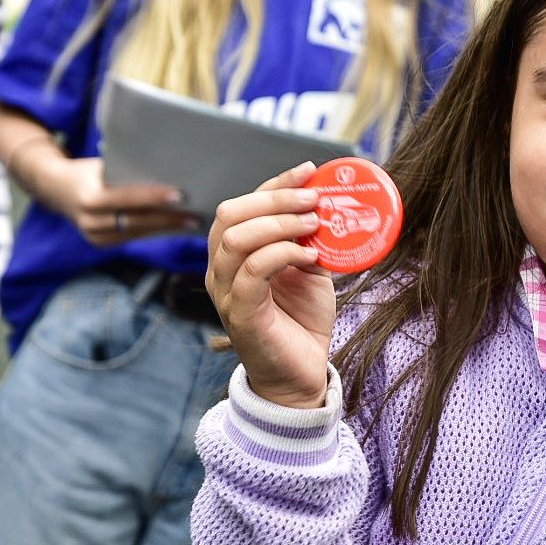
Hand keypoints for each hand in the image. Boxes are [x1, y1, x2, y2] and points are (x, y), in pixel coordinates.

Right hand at [21, 149, 196, 245]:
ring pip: (137, 232)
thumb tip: (166, 172)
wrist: (56, 189)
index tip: (180, 196)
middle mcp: (90, 221)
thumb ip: (126, 173)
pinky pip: (132, 237)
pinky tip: (173, 226)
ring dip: (165, 228)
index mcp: (90, 198)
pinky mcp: (100, 244)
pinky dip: (153, 231)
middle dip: (168, 219)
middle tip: (195, 215)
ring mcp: (94, 236)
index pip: (128, 198)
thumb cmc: (87, 171)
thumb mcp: (102, 166)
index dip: (154, 198)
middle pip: (137, 221)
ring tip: (190, 222)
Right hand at [206, 162, 334, 408]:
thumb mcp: (308, 269)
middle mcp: (220, 270)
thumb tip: (325, 205)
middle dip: (276, 199)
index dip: (275, 184)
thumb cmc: (302, 320)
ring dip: (280, 224)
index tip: (309, 170)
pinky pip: (253, 271)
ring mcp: (225, 292)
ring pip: (237, 239)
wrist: (301, 373)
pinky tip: (309, 257)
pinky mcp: (239, 314)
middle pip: (231, 215)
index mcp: (233, 254)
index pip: (243, 206)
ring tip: (314, 225)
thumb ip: (307, 239)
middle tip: (314, 199)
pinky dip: (283, 255)